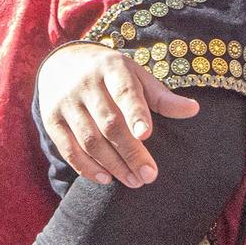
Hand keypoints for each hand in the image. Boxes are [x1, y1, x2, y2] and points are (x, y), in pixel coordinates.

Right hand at [35, 42, 195, 186]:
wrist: (63, 63)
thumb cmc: (112, 75)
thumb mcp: (136, 76)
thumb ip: (161, 97)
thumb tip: (193, 110)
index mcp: (112, 68)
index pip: (124, 92)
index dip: (135, 113)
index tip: (147, 134)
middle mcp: (86, 83)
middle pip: (108, 123)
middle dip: (130, 152)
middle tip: (149, 175)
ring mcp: (66, 102)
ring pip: (89, 139)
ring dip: (112, 165)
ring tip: (134, 181)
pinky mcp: (51, 119)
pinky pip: (68, 149)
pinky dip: (87, 167)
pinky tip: (106, 179)